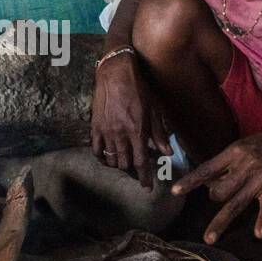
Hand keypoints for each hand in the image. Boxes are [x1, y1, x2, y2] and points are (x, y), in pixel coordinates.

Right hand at [90, 54, 170, 188]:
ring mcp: (105, 131)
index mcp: (137, 131)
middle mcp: (120, 134)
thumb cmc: (138, 89)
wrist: (115, 73)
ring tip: (124, 160)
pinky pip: (96, 149)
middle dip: (132, 169)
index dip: (145, 178)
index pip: (141, 163)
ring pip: (111, 159)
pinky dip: (102, 157)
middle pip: (125, 164)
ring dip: (119, 163)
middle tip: (137, 167)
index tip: (147, 187)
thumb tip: (167, 152)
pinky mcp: (95, 126)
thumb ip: (158, 133)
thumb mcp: (153, 109)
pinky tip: (107, 156)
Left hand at [171, 127, 261, 242]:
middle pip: (218, 191)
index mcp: (235, 153)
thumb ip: (229, 163)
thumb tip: (210, 180)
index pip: (207, 169)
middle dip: (213, 198)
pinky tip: (258, 235)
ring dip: (219, 223)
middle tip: (218, 197)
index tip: (173, 192)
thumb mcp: (247, 146)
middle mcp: (245, 167)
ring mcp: (260, 180)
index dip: (190, 182)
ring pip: (234, 204)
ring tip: (209, 239)